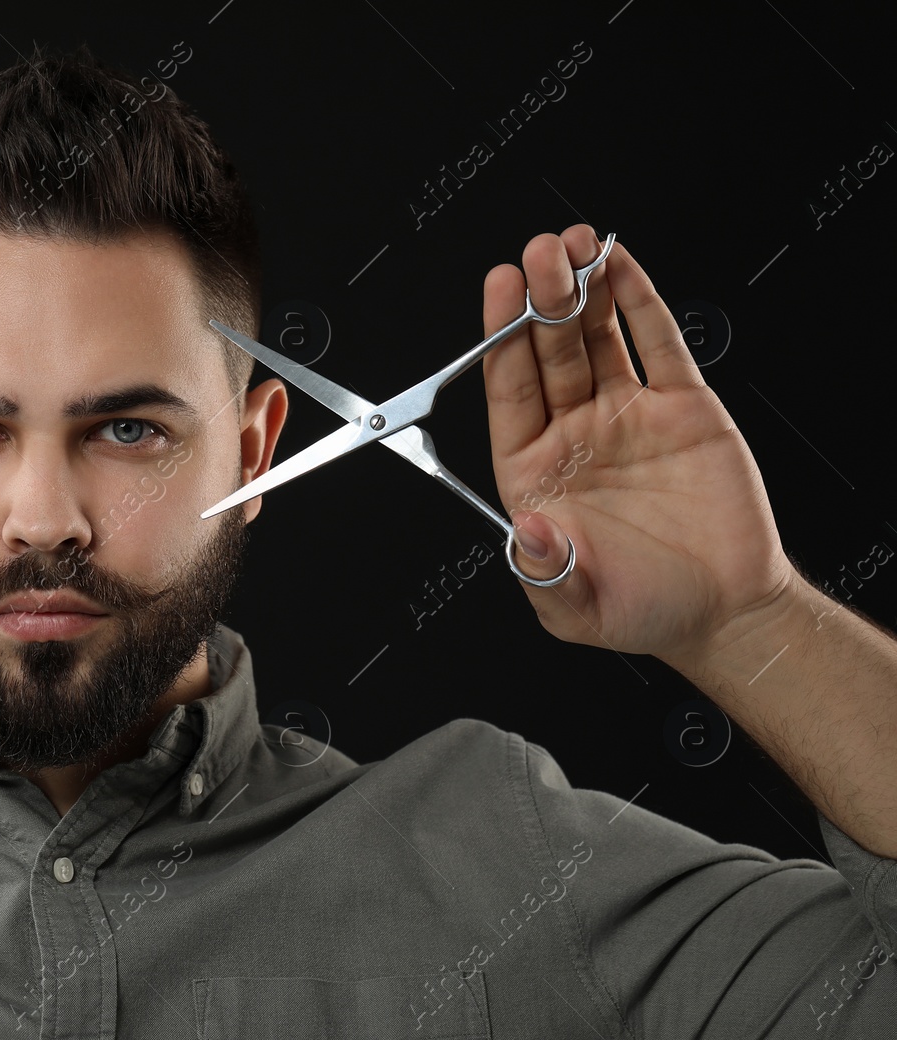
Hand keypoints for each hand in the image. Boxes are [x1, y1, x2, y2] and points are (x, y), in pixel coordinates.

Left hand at [482, 225, 798, 667]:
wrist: (724, 612)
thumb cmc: (641, 609)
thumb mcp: (576, 605)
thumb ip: (545, 568)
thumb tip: (526, 530)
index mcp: (533, 471)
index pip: (509, 390)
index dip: (501, 337)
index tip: (499, 289)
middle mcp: (573, 433)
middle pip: (548, 352)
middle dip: (541, 300)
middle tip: (537, 253)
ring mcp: (626, 414)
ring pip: (596, 337)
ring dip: (583, 289)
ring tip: (573, 244)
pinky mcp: (681, 407)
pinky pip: (657, 344)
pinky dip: (640, 301)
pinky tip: (620, 264)